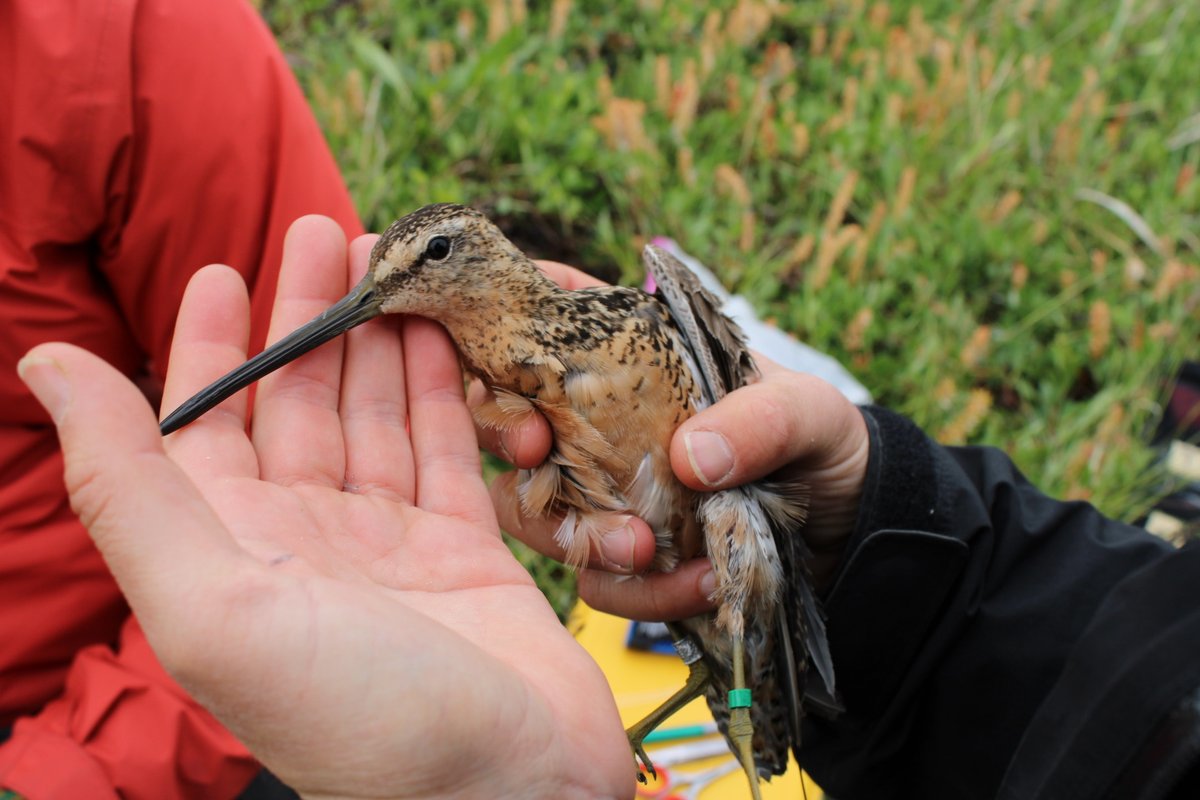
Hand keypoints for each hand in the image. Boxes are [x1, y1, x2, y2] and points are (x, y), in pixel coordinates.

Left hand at [18, 219, 631, 799]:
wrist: (512, 794)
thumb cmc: (360, 716)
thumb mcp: (214, 603)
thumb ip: (128, 486)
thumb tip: (45, 367)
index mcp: (233, 554)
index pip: (203, 429)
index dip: (207, 348)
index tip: (222, 267)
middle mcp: (306, 548)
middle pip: (297, 407)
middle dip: (306, 319)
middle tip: (327, 229)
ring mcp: (390, 549)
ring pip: (374, 420)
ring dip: (376, 342)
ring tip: (390, 265)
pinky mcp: (468, 554)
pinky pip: (445, 454)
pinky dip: (441, 395)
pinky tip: (441, 339)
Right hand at [482, 262, 869, 618]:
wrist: (851, 527)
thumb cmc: (823, 442)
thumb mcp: (809, 413)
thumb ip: (761, 419)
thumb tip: (689, 458)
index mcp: (636, 355)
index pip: (549, 311)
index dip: (506, 319)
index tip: (506, 349)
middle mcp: (604, 420)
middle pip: (510, 413)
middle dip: (509, 433)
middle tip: (537, 451)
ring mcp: (606, 490)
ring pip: (533, 507)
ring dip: (574, 532)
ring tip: (646, 552)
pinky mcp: (624, 556)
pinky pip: (595, 577)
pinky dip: (638, 589)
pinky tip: (696, 585)